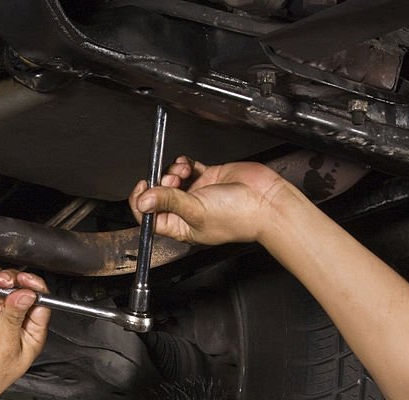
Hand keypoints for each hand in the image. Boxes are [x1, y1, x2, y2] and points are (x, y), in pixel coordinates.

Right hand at [0, 264, 50, 399]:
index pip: (39, 302)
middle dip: (10, 279)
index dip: (34, 287)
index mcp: (29, 332)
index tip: (25, 280)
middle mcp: (12, 320)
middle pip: (17, 288)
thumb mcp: (4, 347)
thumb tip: (26, 294)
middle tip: (2, 281)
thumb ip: (13, 319)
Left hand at [129, 156, 286, 246]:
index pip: (150, 218)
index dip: (143, 202)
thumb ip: (169, 201)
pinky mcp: (208, 177)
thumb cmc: (237, 217)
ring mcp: (197, 193)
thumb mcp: (196, 210)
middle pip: (159, 194)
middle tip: (171, 180)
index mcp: (181, 227)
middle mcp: (187, 211)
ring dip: (173, 170)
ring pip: (172, 178)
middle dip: (161, 182)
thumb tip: (144, 200)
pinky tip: (189, 165)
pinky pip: (188, 167)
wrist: (265, 202)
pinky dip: (185, 163)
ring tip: (183, 171)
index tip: (143, 187)